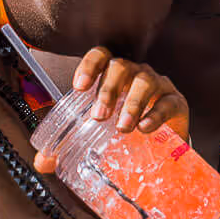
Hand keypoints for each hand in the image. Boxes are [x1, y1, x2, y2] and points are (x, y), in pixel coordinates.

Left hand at [33, 48, 189, 174]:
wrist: (161, 147)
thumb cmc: (125, 130)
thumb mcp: (97, 135)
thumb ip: (69, 146)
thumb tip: (42, 162)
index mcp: (114, 75)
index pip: (101, 56)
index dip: (90, 65)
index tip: (79, 87)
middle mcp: (136, 74)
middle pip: (121, 67)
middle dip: (108, 90)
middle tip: (99, 116)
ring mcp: (158, 86)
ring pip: (145, 81)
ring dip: (132, 103)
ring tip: (123, 127)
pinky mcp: (177, 103)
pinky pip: (168, 102)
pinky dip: (156, 115)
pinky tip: (145, 129)